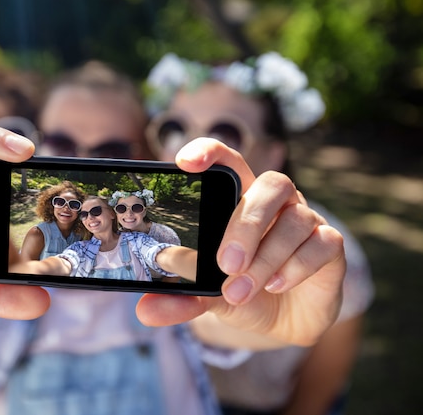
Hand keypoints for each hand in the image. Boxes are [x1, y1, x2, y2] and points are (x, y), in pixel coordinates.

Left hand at [136, 138, 344, 346]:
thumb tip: (146, 310)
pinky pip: (322, 242)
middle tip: (226, 263)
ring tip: (241, 290)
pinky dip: (296, 266)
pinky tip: (277, 285)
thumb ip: (181, 299)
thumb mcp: (208, 297)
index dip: (210, 152)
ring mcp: (307, 221)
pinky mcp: (330, 245)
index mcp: (240, 201)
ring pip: (296, 218)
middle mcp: (276, 204)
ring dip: (267, 258)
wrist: (281, 323)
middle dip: (246, 224)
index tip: (185, 162)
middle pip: (271, 184)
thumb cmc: (242, 292)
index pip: (229, 161)